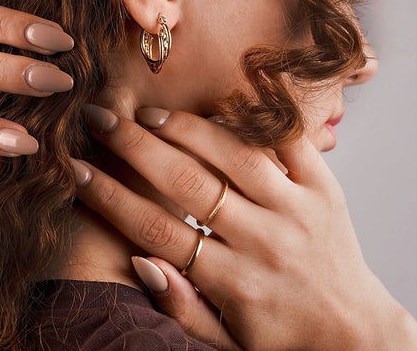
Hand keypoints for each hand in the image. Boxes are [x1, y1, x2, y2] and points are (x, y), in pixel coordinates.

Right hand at [76, 105, 416, 350]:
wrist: (354, 331)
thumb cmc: (280, 335)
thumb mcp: (227, 343)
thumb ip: (182, 306)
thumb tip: (140, 259)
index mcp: (233, 282)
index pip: (155, 229)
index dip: (110, 196)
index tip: (77, 170)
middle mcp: (264, 240)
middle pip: (187, 183)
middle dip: (135, 147)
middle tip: (102, 120)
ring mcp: (298, 209)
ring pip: (234, 155)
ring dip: (186, 128)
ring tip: (149, 113)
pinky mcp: (325, 188)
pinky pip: (288, 141)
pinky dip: (253, 118)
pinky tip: (218, 103)